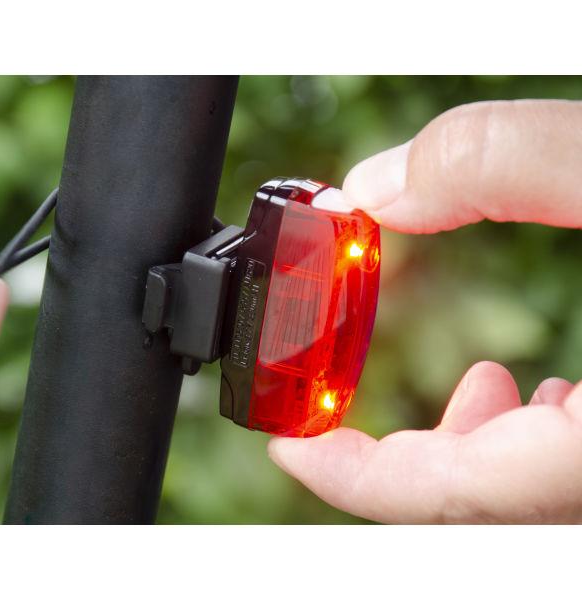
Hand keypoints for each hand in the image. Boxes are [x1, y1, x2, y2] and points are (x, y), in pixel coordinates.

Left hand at [268, 100, 581, 523]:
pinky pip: (566, 464)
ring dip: (474, 443)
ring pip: (521, 489)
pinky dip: (537, 428)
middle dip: (398, 458)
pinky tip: (541, 386)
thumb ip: (502, 163)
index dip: (349, 478)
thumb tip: (377, 186)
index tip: (286, 448)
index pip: (446, 496)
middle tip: (342, 417)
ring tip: (476, 382)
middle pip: (471, 505)